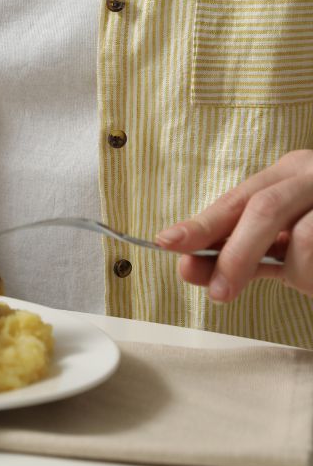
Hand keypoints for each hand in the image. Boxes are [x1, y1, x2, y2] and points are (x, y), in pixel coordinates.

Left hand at [156, 150, 312, 301]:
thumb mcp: (283, 242)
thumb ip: (237, 252)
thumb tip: (186, 267)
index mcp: (289, 172)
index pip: (236, 199)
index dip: (201, 224)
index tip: (166, 243)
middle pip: (262, 210)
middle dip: (236, 255)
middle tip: (218, 293)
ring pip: (303, 239)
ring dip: (297, 273)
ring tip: (309, 281)